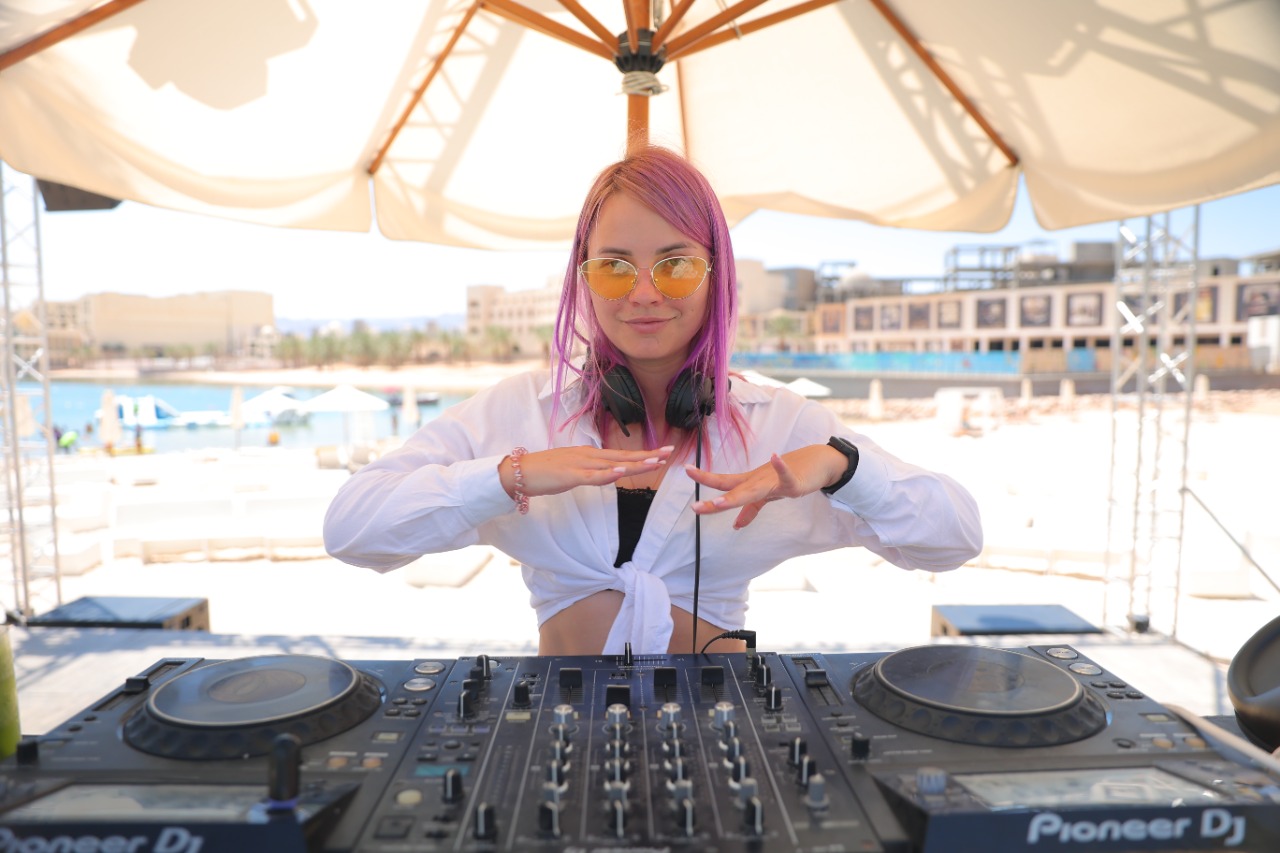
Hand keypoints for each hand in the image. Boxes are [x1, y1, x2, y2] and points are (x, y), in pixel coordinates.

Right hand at [500, 445, 673, 497]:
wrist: (519, 472)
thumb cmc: (544, 473)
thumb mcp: (573, 472)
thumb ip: (590, 472)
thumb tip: (605, 474)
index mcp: (590, 455)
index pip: (621, 455)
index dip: (642, 455)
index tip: (662, 454)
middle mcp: (588, 456)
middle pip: (623, 457)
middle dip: (647, 456)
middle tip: (670, 453)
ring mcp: (580, 465)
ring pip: (612, 465)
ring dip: (634, 464)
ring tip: (654, 462)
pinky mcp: (569, 475)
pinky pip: (592, 476)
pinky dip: (607, 474)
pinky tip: (620, 473)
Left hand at [686, 444, 845, 528]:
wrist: (816, 463)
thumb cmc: (789, 476)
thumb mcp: (767, 496)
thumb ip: (750, 510)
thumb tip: (735, 526)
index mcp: (750, 483)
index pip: (723, 483)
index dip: (705, 479)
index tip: (686, 470)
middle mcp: (757, 480)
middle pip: (733, 490)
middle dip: (715, 501)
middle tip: (694, 508)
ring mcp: (774, 480)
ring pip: (753, 490)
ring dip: (737, 495)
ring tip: (719, 500)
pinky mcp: (794, 483)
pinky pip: (787, 477)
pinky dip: (782, 467)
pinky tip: (776, 457)